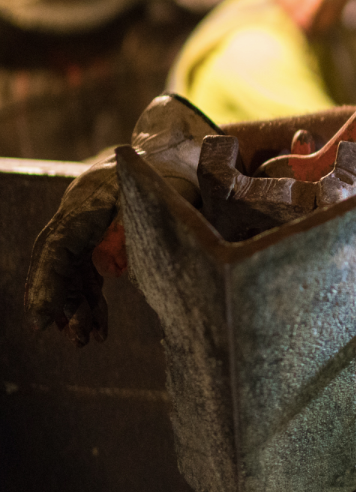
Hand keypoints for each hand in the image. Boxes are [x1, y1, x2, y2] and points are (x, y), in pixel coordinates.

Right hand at [24, 95, 221, 345]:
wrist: (176, 152)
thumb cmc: (177, 173)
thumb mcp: (174, 194)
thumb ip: (147, 226)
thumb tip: (121, 269)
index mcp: (91, 197)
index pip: (60, 244)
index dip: (48, 283)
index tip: (41, 318)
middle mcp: (79, 209)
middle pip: (57, 259)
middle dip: (58, 300)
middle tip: (72, 337)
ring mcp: (84, 222)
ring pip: (70, 269)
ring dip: (74, 305)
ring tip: (86, 339)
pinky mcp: (95, 235)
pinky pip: (84, 270)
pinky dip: (89, 298)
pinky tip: (97, 326)